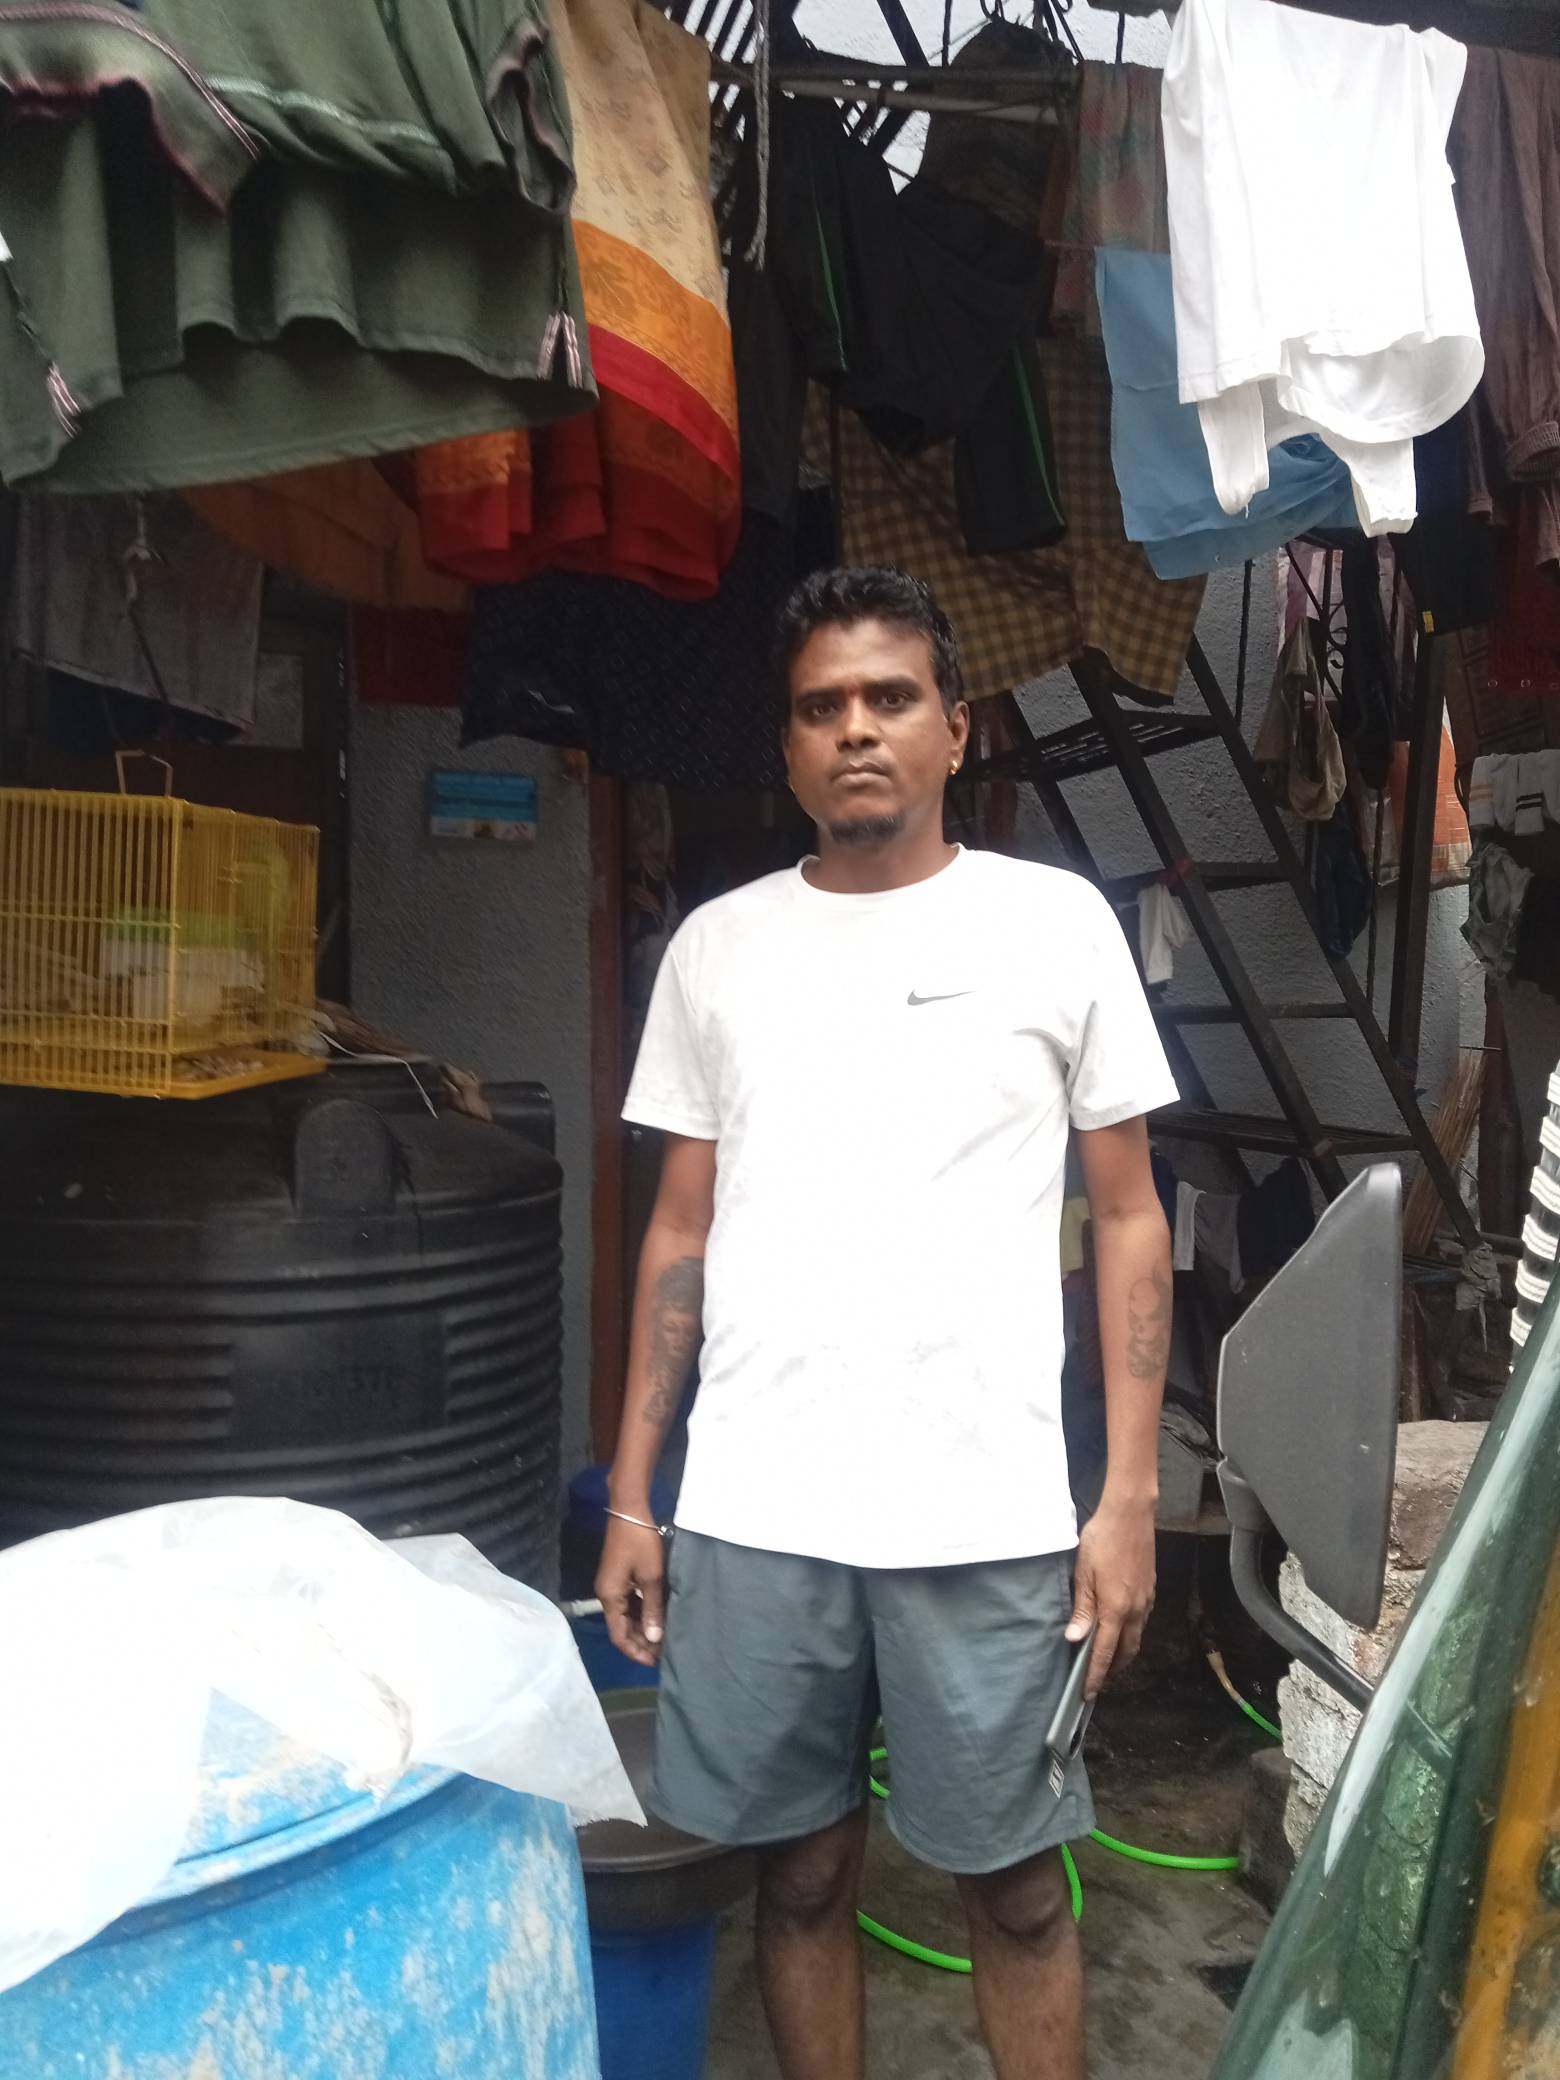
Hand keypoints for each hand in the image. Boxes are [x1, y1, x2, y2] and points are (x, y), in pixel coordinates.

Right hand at [597, 1518, 667, 1667]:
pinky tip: (658, 1619)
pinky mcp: (621, 1577)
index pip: (619, 1635)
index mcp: (610, 1597)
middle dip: (641, 1642)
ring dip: (643, 1628)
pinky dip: (643, 1613)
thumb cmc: (640, 1543)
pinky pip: (630, 1602)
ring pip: (627, 1616)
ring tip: (663, 1640)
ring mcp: (613, 1585)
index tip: (653, 1662)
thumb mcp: (651, 1577)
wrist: (629, 1511)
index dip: (635, 1651)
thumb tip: (654, 1639)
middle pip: (622, 1627)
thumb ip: (652, 1609)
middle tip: (663, 1654)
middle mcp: (608, 1595)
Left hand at [1066, 1498, 1155, 1697]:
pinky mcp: (1150, 1589)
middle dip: (1112, 1669)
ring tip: (1106, 1658)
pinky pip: (1141, 1621)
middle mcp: (1135, 1610)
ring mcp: (1146, 1600)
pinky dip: (1130, 1633)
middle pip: (1126, 1651)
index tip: (1088, 1692)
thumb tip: (1076, 1638)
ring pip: (1136, 1637)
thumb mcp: (1083, 1574)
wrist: (1130, 1515)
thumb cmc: (1101, 1540)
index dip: (1096, 1675)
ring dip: (1122, 1652)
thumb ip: (1082, 1609)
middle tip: (1097, 1679)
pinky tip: (1119, 1627)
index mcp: (1115, 1609)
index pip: (1104, 1652)